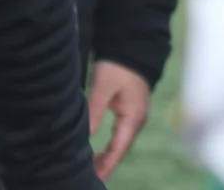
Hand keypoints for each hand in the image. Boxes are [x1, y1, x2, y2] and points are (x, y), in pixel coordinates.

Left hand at [88, 60, 151, 179]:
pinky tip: (100, 151)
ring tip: (92, 170)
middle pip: (121, 149)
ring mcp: (135, 116)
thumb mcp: (103, 86)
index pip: (119, 148)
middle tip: (89, 178)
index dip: (107, 164)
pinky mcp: (130, 110)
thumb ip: (95, 110)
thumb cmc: (118, 66)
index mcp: (133, 117)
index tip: (95, 178)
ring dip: (108, 156)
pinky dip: (110, 146)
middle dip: (107, 165)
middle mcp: (136, 120)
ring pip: (120, 143)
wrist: (132, 48)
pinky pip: (120, 135)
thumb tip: (87, 135)